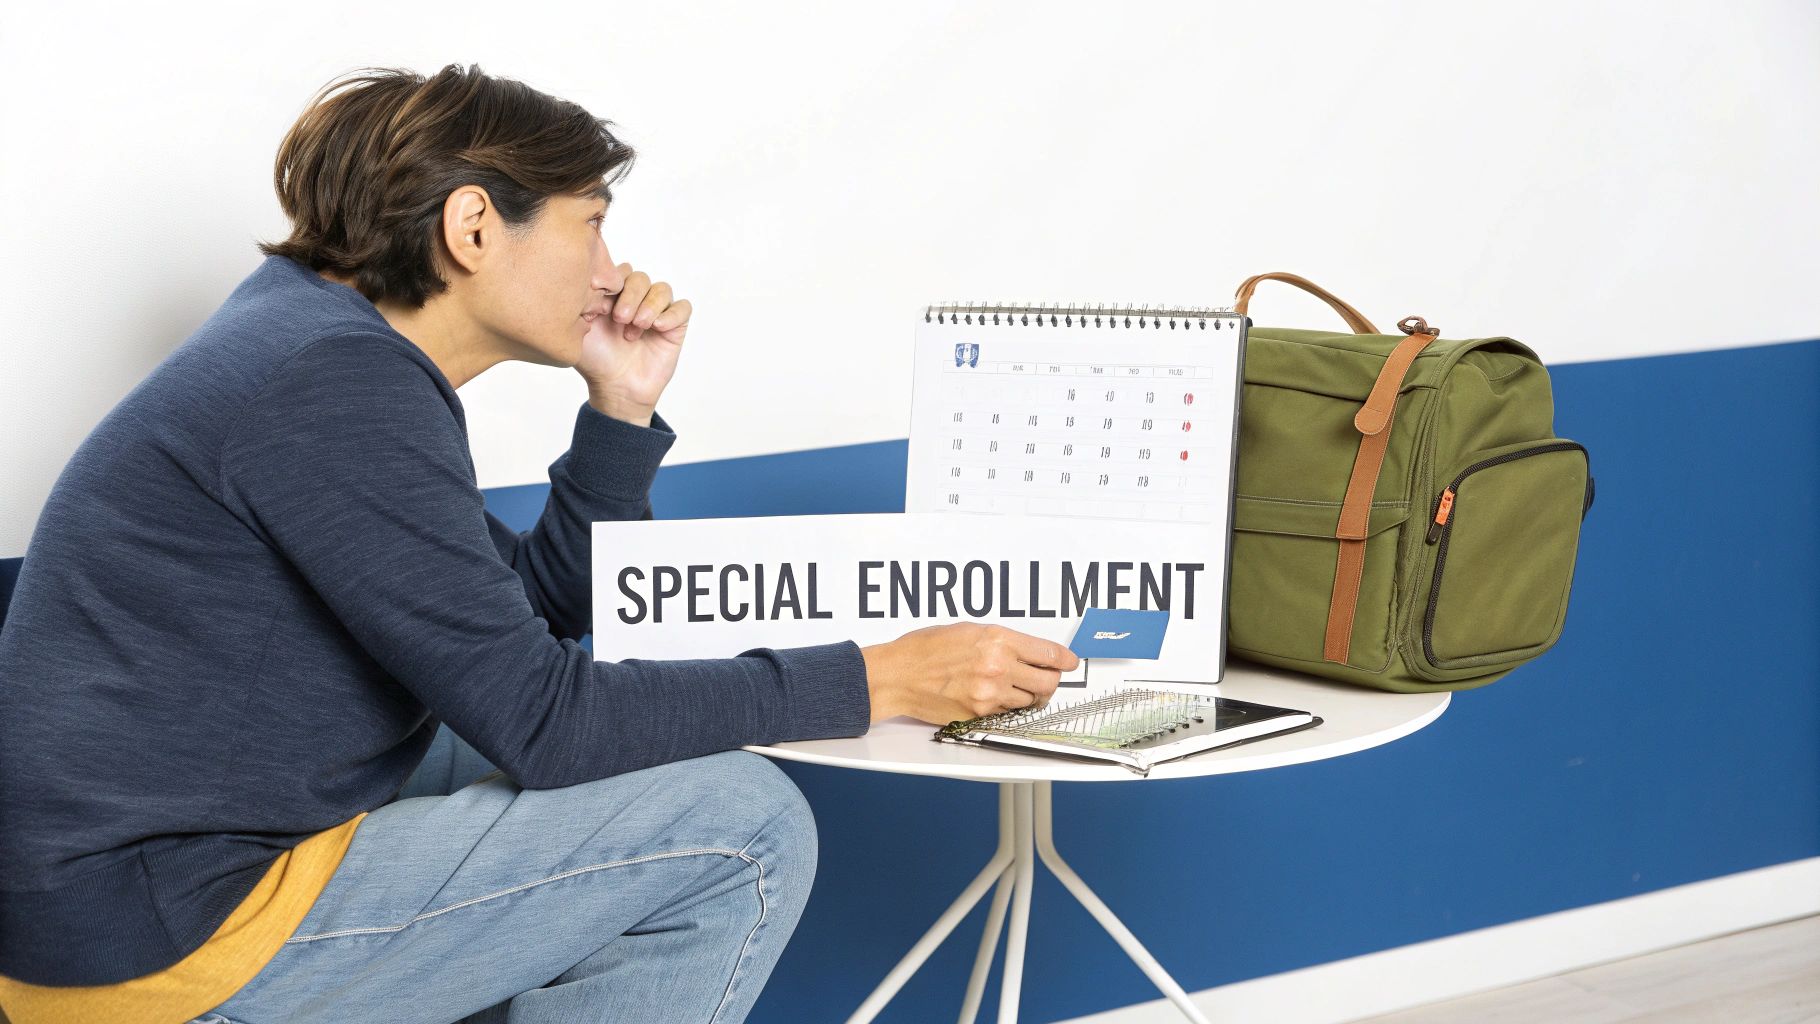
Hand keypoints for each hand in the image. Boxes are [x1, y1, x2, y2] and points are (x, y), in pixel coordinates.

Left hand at [578, 262, 691, 420]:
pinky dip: (671, 314)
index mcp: (613, 296)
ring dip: (650, 306)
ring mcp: (657, 312)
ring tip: (638, 327)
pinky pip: (683, 308)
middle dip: (631, 295)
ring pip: (662, 289)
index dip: (613, 284)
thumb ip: (585, 300)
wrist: (616, 388)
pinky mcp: (675, 326)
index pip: (619, 271)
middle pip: (641, 277)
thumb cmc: (596, 360)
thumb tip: (594, 279)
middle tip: (621, 318)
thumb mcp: (580, 327)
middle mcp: (636, 300)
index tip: (601, 308)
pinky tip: (657, 328)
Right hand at [859, 623, 1080, 724]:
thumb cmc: (924, 649)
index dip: (1065, 659)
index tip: (1069, 661)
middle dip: (1051, 681)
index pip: (1049, 653)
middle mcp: (998, 666)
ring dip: (1028, 696)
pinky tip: (994, 696)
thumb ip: (1000, 641)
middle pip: (1049, 682)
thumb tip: (1025, 649)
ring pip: (1030, 701)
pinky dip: (1006, 706)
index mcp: (998, 639)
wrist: (897, 675)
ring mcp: (990, 694)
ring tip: (1013, 687)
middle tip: (1045, 678)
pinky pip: (1007, 713)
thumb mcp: (968, 630)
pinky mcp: (980, 714)